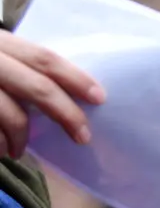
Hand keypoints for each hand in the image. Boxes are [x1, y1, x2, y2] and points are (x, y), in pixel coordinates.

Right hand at [0, 30, 104, 159]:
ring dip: (21, 139)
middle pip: (35, 87)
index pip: (42, 57)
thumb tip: (61, 96)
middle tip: (82, 135)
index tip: (99, 97)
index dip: (74, 77)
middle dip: (65, 113)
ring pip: (12, 114)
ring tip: (17, 150)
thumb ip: (18, 69)